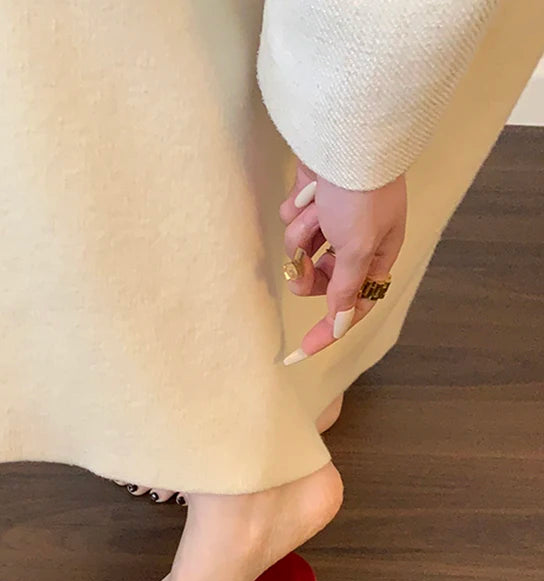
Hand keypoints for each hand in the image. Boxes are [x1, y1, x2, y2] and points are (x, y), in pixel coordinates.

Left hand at [279, 162, 406, 362]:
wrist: (346, 138)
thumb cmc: (361, 194)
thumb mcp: (358, 248)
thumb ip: (347, 289)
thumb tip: (342, 325)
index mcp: (378, 256)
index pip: (353, 305)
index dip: (329, 328)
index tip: (301, 351)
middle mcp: (356, 240)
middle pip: (321, 280)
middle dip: (307, 271)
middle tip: (302, 263)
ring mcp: (332, 219)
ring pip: (302, 248)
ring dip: (303, 231)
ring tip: (314, 208)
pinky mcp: (311, 198)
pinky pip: (292, 218)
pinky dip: (296, 207)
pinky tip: (307, 190)